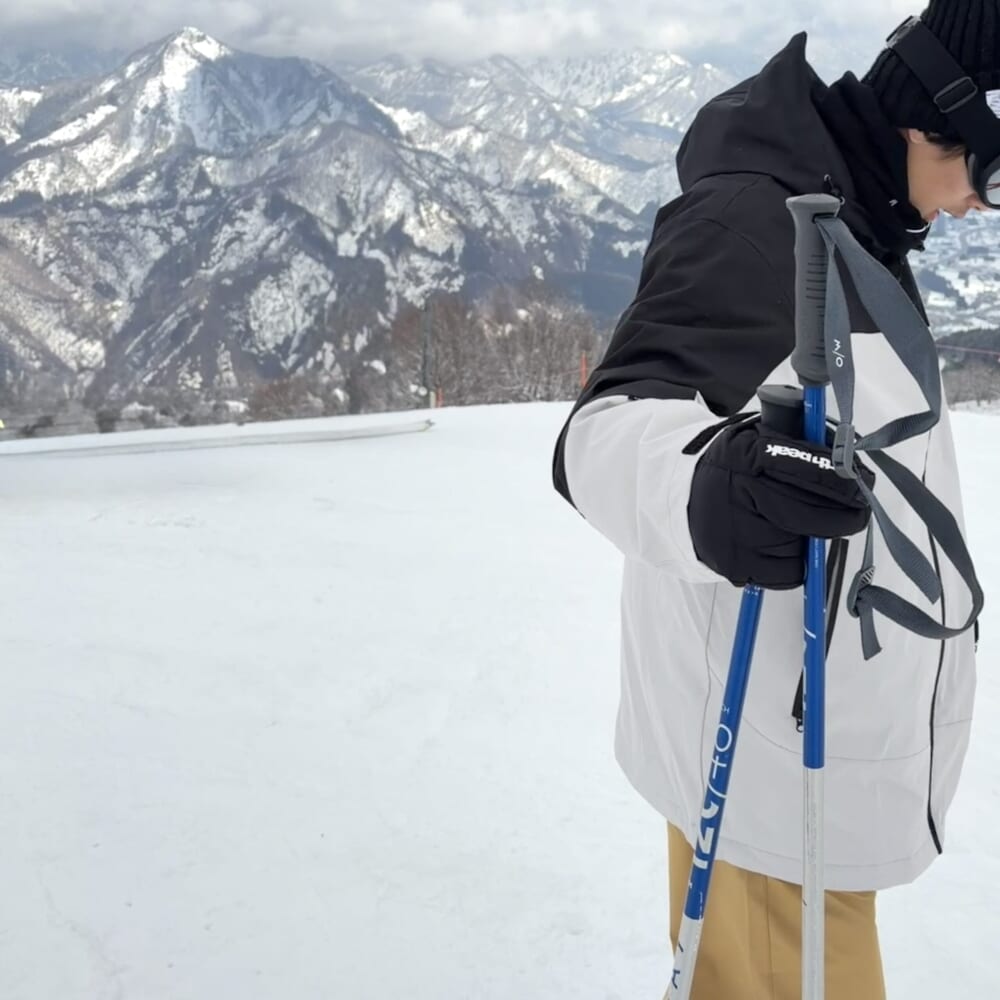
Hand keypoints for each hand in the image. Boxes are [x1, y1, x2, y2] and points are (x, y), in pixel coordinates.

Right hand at [687, 420, 874, 589]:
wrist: (684, 501)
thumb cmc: (733, 470)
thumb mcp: (757, 438)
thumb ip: (800, 443)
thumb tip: (852, 459)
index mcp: (747, 456)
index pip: (809, 470)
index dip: (844, 480)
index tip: (863, 484)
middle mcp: (740, 493)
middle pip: (813, 514)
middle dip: (845, 515)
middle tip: (857, 513)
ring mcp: (737, 533)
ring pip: (803, 545)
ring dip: (811, 538)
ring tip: (794, 525)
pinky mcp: (736, 565)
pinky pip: (789, 572)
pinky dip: (793, 562)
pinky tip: (779, 545)